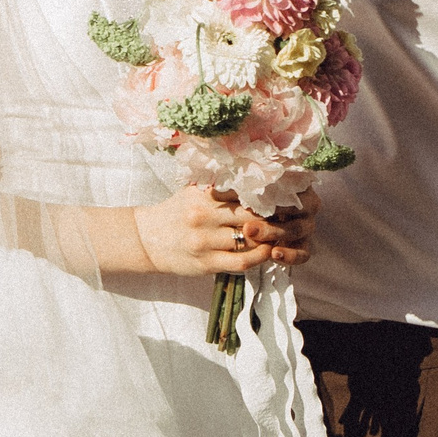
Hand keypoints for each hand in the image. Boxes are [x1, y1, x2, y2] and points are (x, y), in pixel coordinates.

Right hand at [134, 184, 317, 276]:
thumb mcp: (193, 191)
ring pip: (249, 239)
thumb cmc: (175, 212)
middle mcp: (202, 216)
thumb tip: (255, 173)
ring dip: (270, 238)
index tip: (286, 195)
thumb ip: (220, 185)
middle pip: (251, 216)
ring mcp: (204, 241)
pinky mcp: (205, 263)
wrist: (145, 239)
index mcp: (202, 194)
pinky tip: (267, 252)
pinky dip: (259, 257)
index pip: (244, 192)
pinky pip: (241, 261)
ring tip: (283, 235)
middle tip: (292, 216)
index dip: (269, 195)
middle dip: (275, 217)